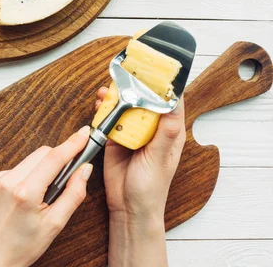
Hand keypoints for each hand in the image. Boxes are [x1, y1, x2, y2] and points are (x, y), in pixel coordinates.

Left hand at [0, 127, 93, 266]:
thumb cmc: (24, 245)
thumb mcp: (56, 224)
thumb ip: (73, 194)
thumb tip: (84, 170)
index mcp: (25, 192)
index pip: (53, 158)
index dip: (72, 144)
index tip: (85, 133)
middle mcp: (10, 180)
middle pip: (44, 153)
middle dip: (62, 157)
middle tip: (75, 172)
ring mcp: (2, 177)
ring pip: (34, 157)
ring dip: (49, 164)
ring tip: (53, 190)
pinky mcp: (0, 178)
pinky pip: (25, 165)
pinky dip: (37, 171)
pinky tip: (39, 190)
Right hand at [97, 87, 185, 266]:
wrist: (128, 207)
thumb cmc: (150, 187)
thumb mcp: (159, 158)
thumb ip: (164, 132)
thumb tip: (172, 104)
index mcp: (170, 132)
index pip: (171, 101)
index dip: (165, 84)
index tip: (156, 66)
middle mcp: (152, 129)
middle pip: (145, 100)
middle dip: (136, 85)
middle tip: (126, 72)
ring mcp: (133, 132)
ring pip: (127, 107)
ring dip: (117, 96)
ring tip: (108, 87)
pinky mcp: (115, 138)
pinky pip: (110, 119)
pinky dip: (104, 109)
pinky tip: (99, 103)